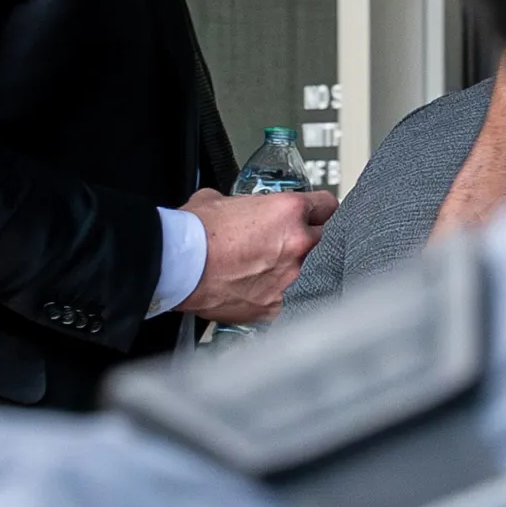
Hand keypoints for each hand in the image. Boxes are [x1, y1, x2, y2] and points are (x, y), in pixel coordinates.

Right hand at [176, 188, 337, 324]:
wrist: (179, 265)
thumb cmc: (195, 232)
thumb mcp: (220, 199)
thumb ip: (243, 203)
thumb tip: (241, 208)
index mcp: (289, 212)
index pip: (327, 207)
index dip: (319, 210)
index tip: (316, 216)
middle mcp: (297, 244)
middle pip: (323, 240)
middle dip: (307, 242)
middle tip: (285, 245)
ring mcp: (290, 278)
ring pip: (309, 273)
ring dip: (293, 271)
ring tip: (265, 271)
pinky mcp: (275, 306)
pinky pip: (288, 300)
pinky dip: (277, 296)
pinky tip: (259, 292)